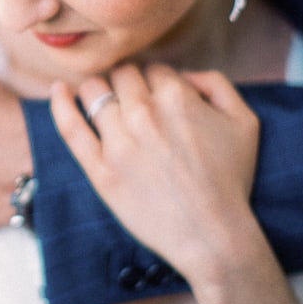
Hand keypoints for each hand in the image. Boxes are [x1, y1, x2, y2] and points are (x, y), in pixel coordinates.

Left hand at [49, 63, 261, 279]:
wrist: (212, 235)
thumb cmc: (230, 180)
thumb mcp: (244, 121)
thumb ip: (217, 84)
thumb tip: (184, 74)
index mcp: (177, 97)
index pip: (154, 69)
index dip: (157, 81)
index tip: (159, 98)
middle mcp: (144, 113)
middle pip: (122, 74)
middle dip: (129, 83)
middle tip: (134, 103)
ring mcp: (118, 141)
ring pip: (94, 91)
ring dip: (99, 90)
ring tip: (105, 103)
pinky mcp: (99, 168)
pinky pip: (70, 126)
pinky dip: (60, 103)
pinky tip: (58, 91)